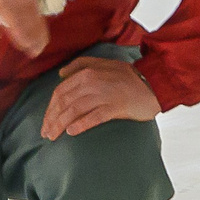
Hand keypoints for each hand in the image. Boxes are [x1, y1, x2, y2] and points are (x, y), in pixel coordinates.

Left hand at [39, 56, 159, 139]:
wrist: (153, 84)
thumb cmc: (128, 76)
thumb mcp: (103, 63)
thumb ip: (81, 64)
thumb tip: (61, 74)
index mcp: (87, 72)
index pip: (60, 92)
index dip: (50, 108)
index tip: (45, 121)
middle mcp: (92, 82)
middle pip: (64, 102)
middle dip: (51, 119)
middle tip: (45, 133)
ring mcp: (104, 94)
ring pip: (74, 110)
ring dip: (60, 124)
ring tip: (53, 136)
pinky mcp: (115, 107)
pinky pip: (94, 117)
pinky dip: (81, 124)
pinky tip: (72, 132)